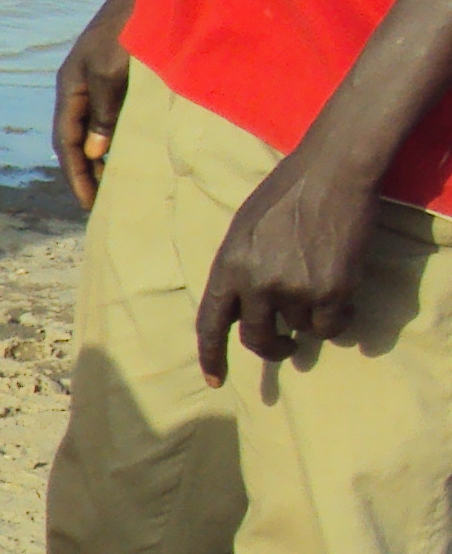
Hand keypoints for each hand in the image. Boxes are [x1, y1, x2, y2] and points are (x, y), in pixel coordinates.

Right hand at [53, 0, 135, 208]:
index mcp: (71, 85)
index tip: (90, 203)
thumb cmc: (132, 25)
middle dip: (87, 169)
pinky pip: (115, 111)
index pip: (67, 141)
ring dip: (104, 152)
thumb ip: (104, 112)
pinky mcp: (121, 70)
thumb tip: (96, 152)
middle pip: (78, 137)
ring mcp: (100, 76)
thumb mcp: (113, 72)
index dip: (77, 174)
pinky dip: (120, 133)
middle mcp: (81, 84)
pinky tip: (134, 144)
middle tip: (103, 199)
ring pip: (96, 125)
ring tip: (118, 180)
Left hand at [194, 141, 374, 386]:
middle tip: (286, 347)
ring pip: (301, 328)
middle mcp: (256, 285)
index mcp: (228, 268)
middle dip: (272, 349)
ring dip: (312, 318)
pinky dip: (338, 320)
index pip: (210, 324)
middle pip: (257, 339)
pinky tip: (344, 303)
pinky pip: (330, 326)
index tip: (215, 381)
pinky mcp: (330, 291)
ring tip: (324, 290)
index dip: (211, 356)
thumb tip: (244, 308)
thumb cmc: (287, 193)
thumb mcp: (244, 230)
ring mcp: (293, 290)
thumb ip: (240, 269)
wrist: (332, 172)